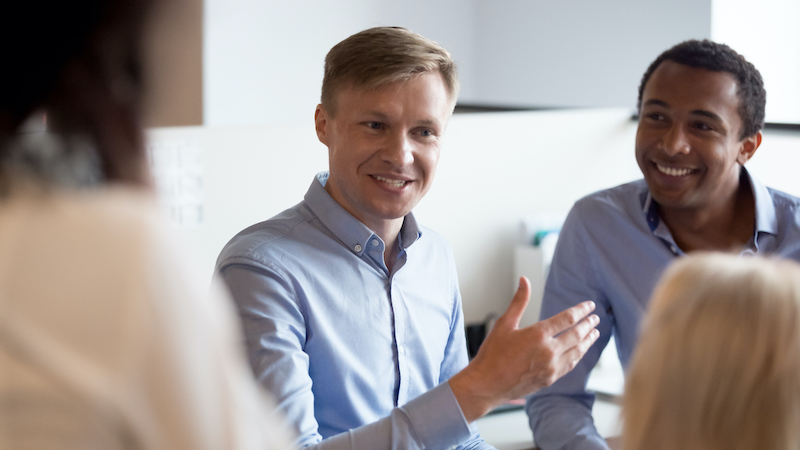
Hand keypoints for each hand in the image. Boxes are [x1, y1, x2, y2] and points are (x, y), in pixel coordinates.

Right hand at [449, 277, 599, 421]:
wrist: (486, 385)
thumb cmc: (492, 354)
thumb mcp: (504, 324)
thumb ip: (519, 302)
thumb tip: (524, 280)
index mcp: (538, 335)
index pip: (568, 319)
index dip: (581, 310)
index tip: (590, 306)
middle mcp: (549, 352)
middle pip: (577, 335)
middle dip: (588, 325)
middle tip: (596, 318)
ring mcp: (551, 368)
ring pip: (577, 351)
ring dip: (588, 341)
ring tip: (595, 333)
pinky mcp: (550, 379)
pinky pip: (570, 365)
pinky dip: (578, 356)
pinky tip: (580, 351)